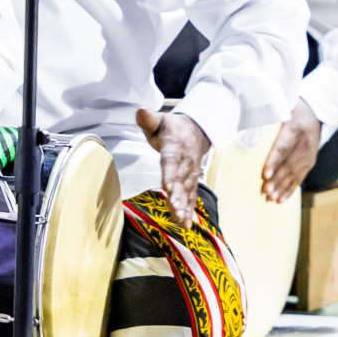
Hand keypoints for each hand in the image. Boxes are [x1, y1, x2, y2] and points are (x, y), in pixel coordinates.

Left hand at [135, 108, 210, 227]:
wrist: (197, 130)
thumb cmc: (172, 127)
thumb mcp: (160, 119)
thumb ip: (148, 119)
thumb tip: (140, 110)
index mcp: (175, 146)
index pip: (171, 161)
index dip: (170, 174)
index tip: (167, 187)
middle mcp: (185, 162)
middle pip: (180, 180)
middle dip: (178, 196)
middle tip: (174, 209)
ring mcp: (191, 173)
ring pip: (187, 191)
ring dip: (184, 206)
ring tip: (180, 221)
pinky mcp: (192, 181)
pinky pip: (191, 196)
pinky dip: (189, 210)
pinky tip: (185, 225)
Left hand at [262, 101, 322, 202]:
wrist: (314, 110)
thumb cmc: (289, 108)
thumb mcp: (280, 107)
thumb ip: (264, 115)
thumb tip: (241, 122)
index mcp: (294, 128)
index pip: (283, 147)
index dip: (274, 162)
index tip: (265, 174)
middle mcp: (304, 142)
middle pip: (289, 164)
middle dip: (277, 180)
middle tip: (266, 192)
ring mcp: (309, 153)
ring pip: (295, 173)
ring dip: (283, 187)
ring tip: (272, 199)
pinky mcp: (311, 160)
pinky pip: (301, 176)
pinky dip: (291, 189)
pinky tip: (282, 199)